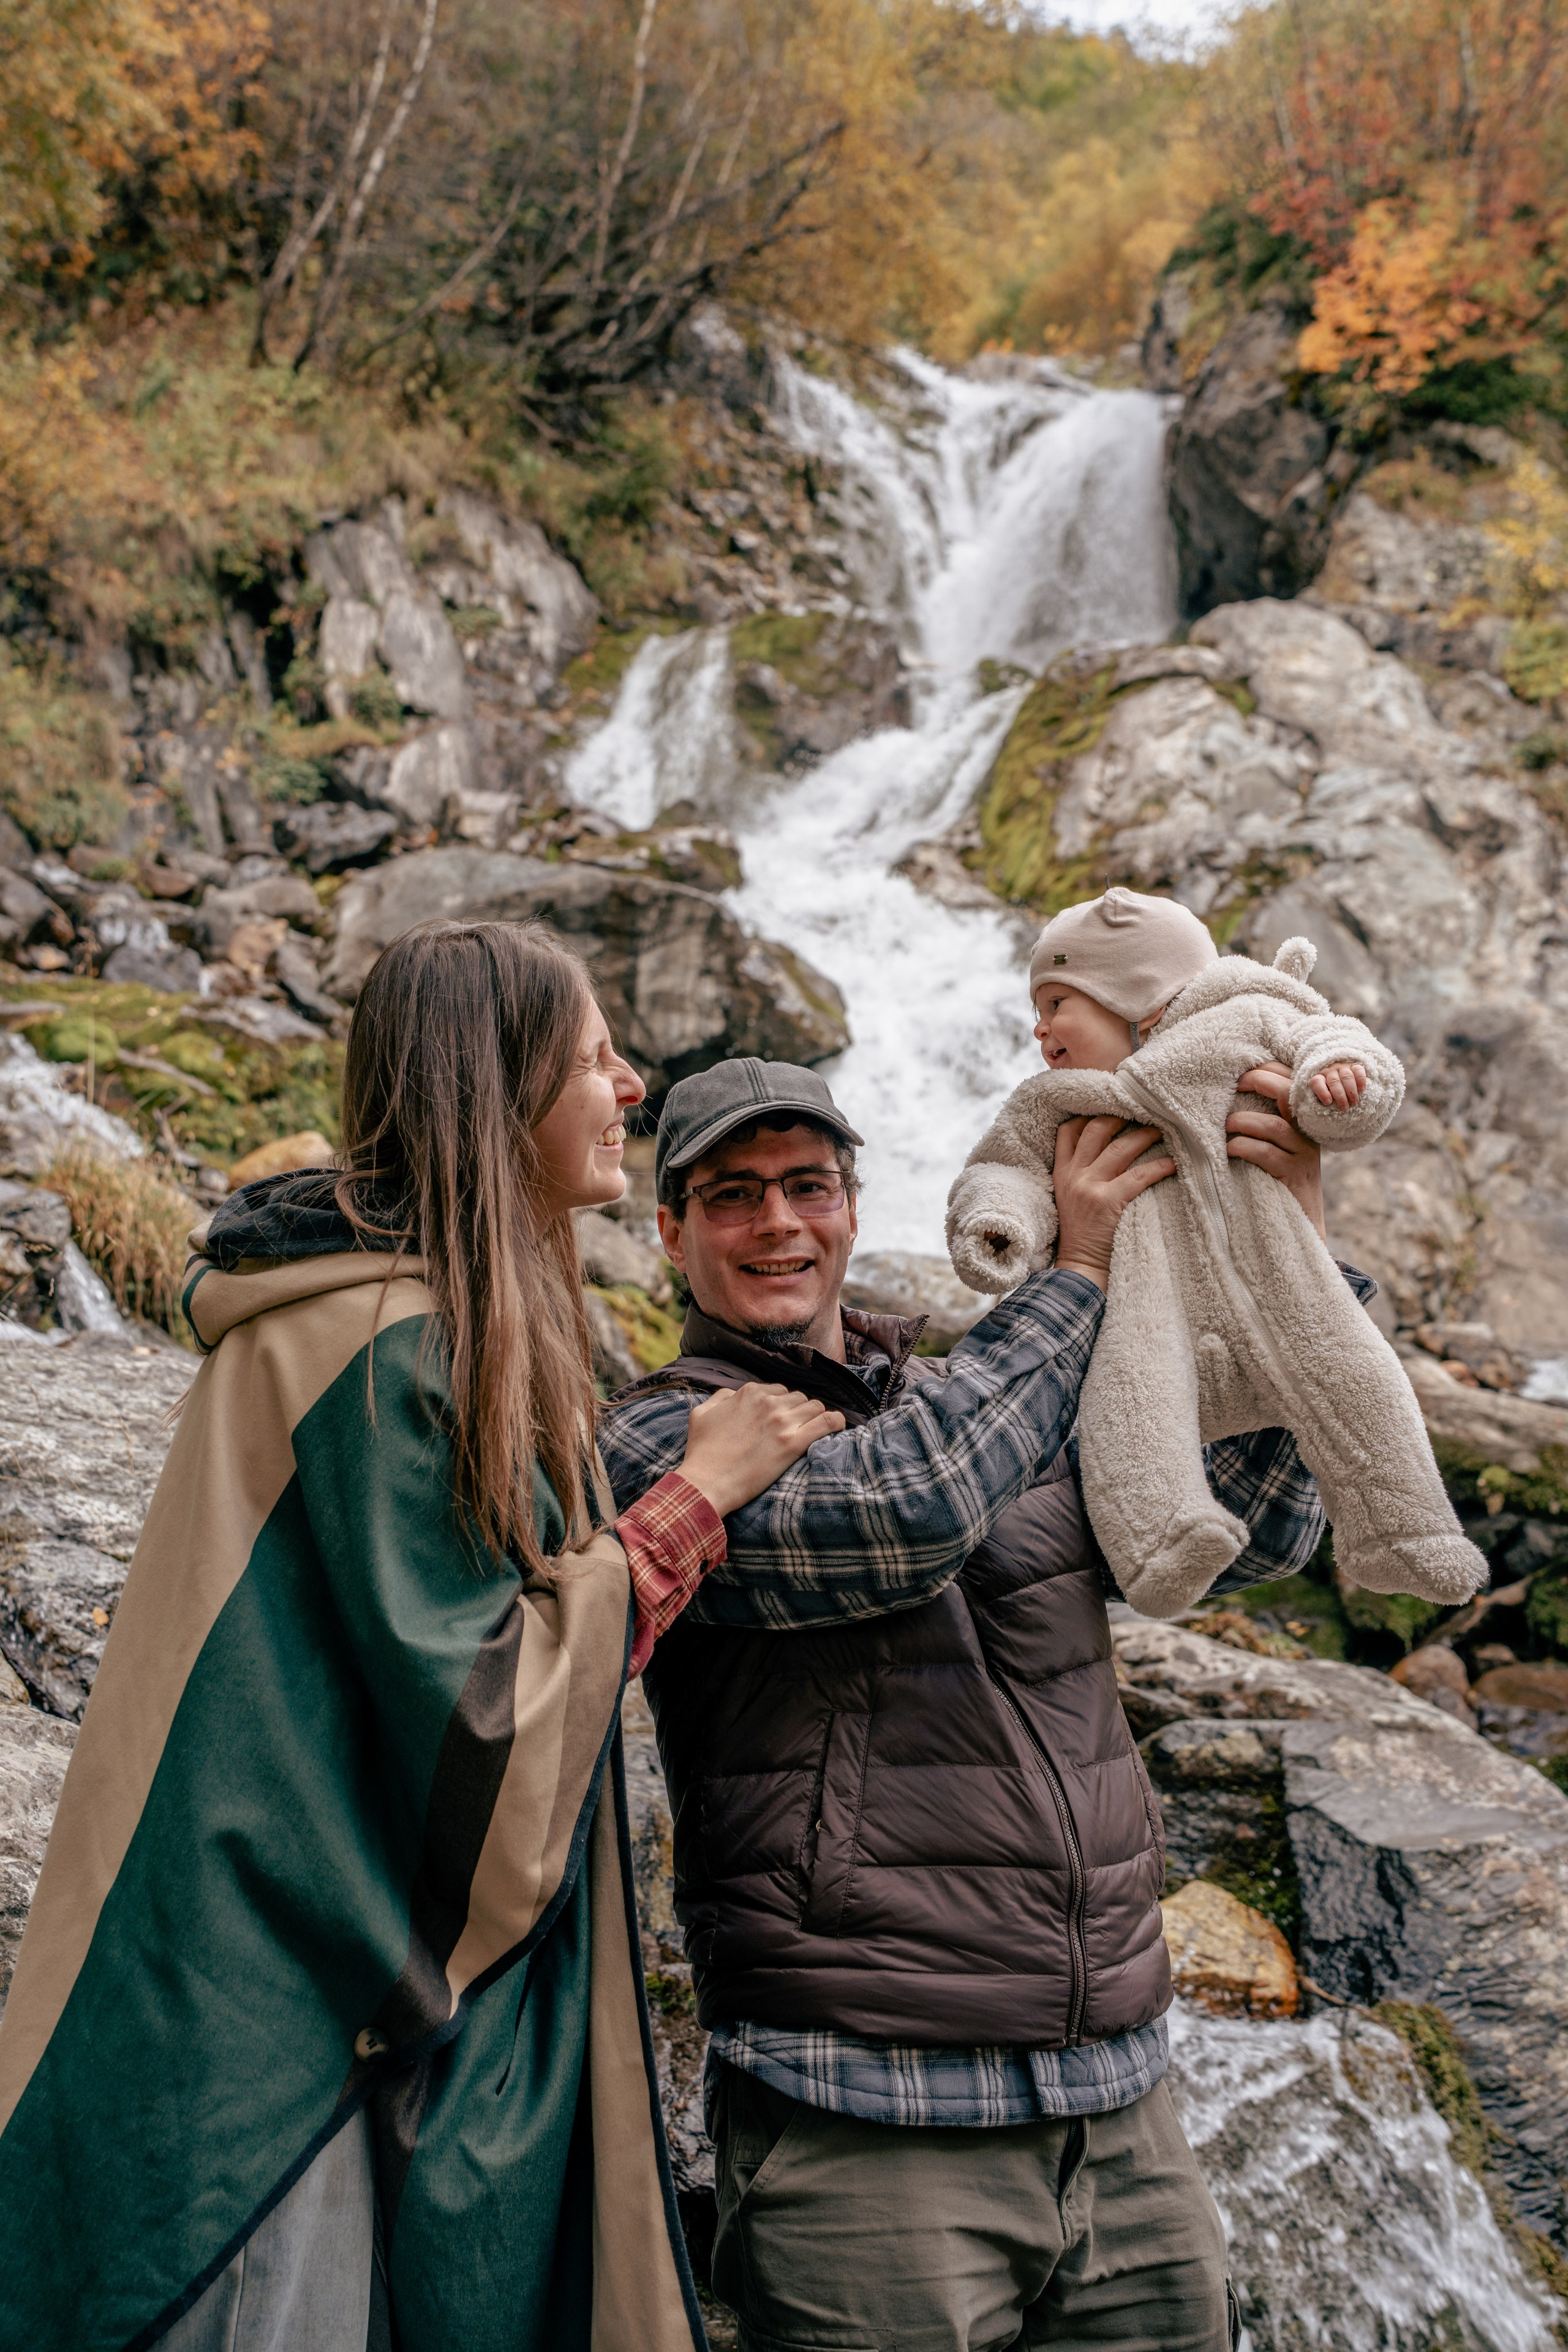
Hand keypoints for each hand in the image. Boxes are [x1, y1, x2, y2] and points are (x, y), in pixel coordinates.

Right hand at [677, 1383, 845, 1518]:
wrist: (706, 1483)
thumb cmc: (701, 1452)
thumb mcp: (701, 1414)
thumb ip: (720, 1397)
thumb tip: (733, 1394)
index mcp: (749, 1393)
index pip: (779, 1391)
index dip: (780, 1406)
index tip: (778, 1421)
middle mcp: (768, 1403)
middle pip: (798, 1398)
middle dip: (797, 1411)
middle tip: (792, 1431)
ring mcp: (782, 1422)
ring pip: (815, 1407)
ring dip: (814, 1418)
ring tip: (810, 1432)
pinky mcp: (793, 1444)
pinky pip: (827, 1422)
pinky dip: (835, 1422)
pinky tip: (836, 1427)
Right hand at [1054, 1114, 1175, 1290]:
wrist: (1079, 1269)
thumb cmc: (1081, 1236)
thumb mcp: (1069, 1198)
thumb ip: (1081, 1174)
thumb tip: (1112, 1148)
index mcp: (1061, 1172)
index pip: (1069, 1129)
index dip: (1091, 1111)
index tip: (1113, 1103)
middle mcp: (1072, 1175)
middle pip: (1095, 1129)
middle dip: (1121, 1115)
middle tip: (1145, 1110)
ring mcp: (1088, 1187)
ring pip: (1119, 1147)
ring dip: (1145, 1135)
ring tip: (1165, 1130)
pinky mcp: (1107, 1202)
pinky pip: (1139, 1175)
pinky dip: (1160, 1166)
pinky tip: (1175, 1163)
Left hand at [1228, 1063, 1326, 1239]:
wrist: (1303, 1226)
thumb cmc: (1279, 1182)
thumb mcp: (1277, 1147)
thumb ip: (1263, 1123)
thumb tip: (1228, 1098)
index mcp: (1303, 1120)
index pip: (1293, 1080)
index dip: (1269, 1068)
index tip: (1241, 1068)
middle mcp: (1307, 1133)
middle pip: (1289, 1092)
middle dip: (1259, 1081)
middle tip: (1233, 1084)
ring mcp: (1303, 1154)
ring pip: (1274, 1125)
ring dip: (1243, 1121)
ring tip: (1224, 1125)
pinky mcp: (1293, 1176)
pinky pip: (1266, 1154)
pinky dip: (1243, 1147)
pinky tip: (1228, 1151)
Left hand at [1311, 1060, 1366, 1109]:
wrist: (1342, 1081)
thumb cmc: (1332, 1093)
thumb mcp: (1324, 1097)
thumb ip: (1325, 1101)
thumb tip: (1329, 1107)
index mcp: (1319, 1077)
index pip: (1317, 1082)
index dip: (1322, 1092)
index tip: (1328, 1102)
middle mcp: (1330, 1071)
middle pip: (1334, 1081)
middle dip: (1340, 1096)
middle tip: (1344, 1107)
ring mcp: (1342, 1067)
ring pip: (1346, 1076)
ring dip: (1351, 1091)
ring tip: (1354, 1102)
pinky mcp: (1354, 1066)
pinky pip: (1358, 1070)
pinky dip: (1360, 1080)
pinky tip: (1361, 1089)